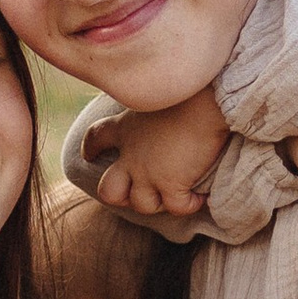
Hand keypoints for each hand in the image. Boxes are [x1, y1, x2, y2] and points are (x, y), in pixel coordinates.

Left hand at [94, 85, 229, 217]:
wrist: (208, 102)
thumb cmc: (189, 91)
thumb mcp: (158, 95)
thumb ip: (152, 105)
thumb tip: (166, 100)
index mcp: (126, 127)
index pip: (96, 137)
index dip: (92, 148)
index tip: (89, 155)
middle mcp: (132, 154)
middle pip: (109, 190)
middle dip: (120, 196)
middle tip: (137, 192)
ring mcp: (148, 173)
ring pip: (142, 205)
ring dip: (159, 202)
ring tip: (176, 194)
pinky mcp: (171, 184)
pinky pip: (177, 207)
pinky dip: (189, 204)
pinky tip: (201, 197)